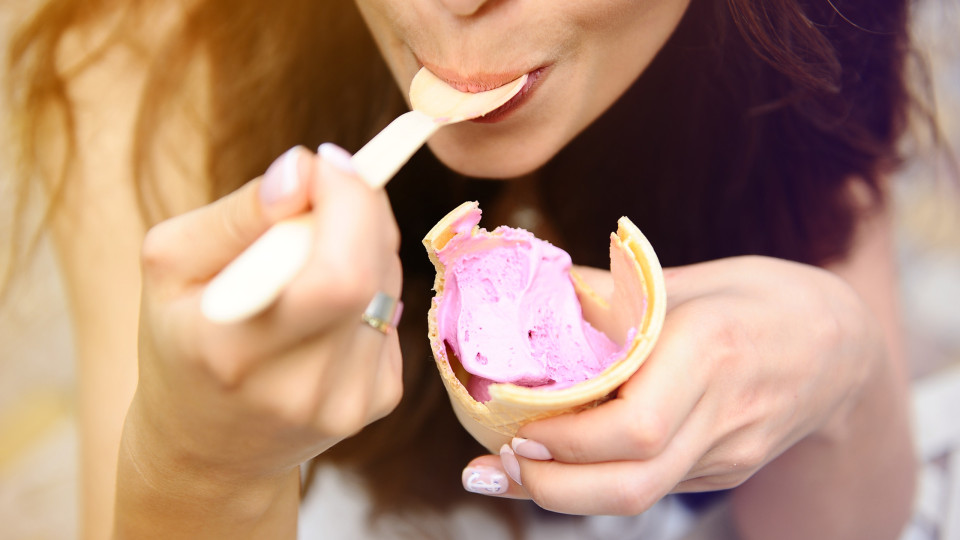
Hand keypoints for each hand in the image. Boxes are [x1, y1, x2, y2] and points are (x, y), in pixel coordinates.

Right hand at [127, 144, 402, 485]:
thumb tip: (304, 171)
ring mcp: (347, 402)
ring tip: (316, 248)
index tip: (325, 163)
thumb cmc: (182, 341)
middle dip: (360, 208)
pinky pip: (391, 313)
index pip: (336, 274)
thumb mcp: (171, 266)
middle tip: (329, 187)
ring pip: (387, 285)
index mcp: (235, 354)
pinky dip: (368, 285)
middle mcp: (302, 389)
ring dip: (365, 243)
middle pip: (371, 275)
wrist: (208, 447)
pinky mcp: (377, 401)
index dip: (348, 203)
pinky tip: (327, 300)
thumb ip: (237, 214)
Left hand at [462, 256, 878, 514]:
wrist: (843, 347)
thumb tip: (533, 293)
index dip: (565, 439)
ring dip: (565, 494)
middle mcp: (723, 413)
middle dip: (551, 487)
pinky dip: (597, 480)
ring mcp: (729, 453)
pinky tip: (561, 462)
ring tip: (508, 469)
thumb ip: (613, 292)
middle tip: (494, 464)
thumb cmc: (761, 298)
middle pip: (632, 484)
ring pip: (640, 497)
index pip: (634, 426)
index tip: (512, 423)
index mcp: (712, 350)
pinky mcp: (726, 470)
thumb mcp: (690, 277)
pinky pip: (654, 485)